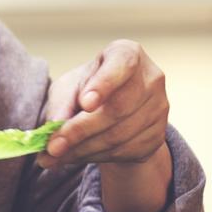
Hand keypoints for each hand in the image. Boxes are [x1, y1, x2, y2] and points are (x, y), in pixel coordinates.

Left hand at [37, 39, 168, 169]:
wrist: (111, 109)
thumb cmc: (86, 90)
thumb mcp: (68, 88)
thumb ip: (60, 105)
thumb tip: (53, 129)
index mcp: (127, 54)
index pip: (122, 64)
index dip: (104, 84)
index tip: (85, 104)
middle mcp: (151, 78)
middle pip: (117, 108)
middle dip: (80, 131)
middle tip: (52, 147)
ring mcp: (159, 108)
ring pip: (119, 136)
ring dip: (82, 149)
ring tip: (55, 156)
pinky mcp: (157, 135)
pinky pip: (124, 151)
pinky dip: (94, 157)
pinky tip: (75, 156)